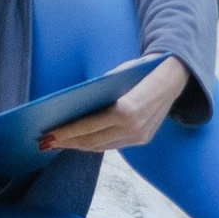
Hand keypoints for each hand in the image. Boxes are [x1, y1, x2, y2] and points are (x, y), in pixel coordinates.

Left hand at [39, 55, 188, 154]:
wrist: (174, 77)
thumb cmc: (140, 71)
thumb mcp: (116, 75)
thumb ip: (98, 92)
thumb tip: (71, 106)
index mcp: (127, 110)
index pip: (89, 126)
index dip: (67, 133)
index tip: (47, 135)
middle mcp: (134, 127)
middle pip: (93, 140)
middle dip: (67, 142)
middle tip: (45, 143)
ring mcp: (139, 136)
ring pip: (102, 146)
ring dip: (78, 146)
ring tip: (58, 144)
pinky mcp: (142, 140)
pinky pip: (112, 145)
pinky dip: (94, 144)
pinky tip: (79, 142)